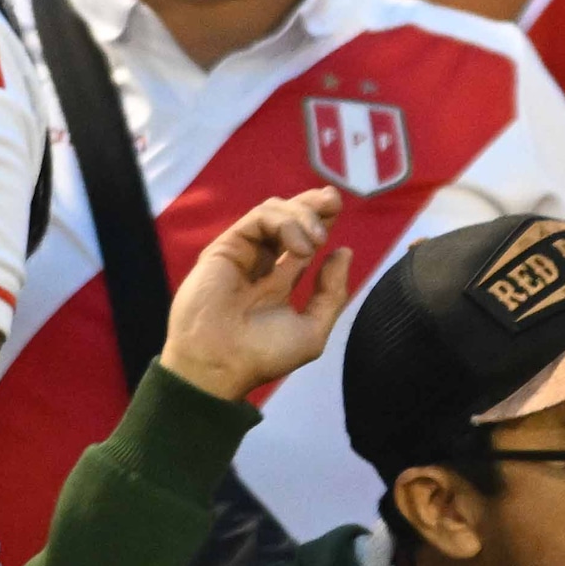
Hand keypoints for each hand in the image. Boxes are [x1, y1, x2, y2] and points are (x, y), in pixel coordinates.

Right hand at [159, 187, 351, 402]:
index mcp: (280, 280)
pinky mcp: (225, 247)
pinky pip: (257, 219)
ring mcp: (242, 254)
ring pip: (273, 212)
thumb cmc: (262, 354)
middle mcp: (261, 263)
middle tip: (333, 200)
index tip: (337, 207)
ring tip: (317, 241)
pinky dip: (285, 224)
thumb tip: (344, 252)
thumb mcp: (311, 330)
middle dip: (313, 204)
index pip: (302, 239)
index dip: (320, 219)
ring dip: (303, 216)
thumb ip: (331, 293)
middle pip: (288, 218)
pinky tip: (300, 247)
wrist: (220, 364)